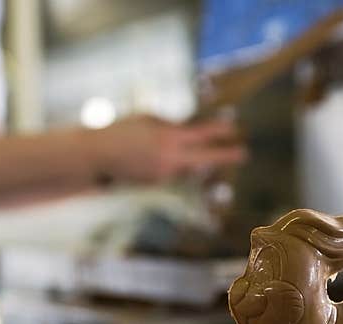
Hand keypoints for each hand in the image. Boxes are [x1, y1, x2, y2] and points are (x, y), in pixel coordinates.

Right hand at [88, 115, 245, 184]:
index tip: (234, 127)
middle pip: (206, 158)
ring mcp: (164, 173)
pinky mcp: (157, 183)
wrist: (98, 156)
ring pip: (187, 166)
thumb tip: (190, 133)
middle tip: (244, 154)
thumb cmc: (122, 130)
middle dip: (225, 156)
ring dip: (188, 157)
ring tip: (166, 148)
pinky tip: (148, 157)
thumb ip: (171, 126)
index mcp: (169, 137)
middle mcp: (170, 158)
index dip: (220, 131)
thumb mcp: (149, 119)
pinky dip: (170, 163)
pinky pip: (171, 171)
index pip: (202, 134)